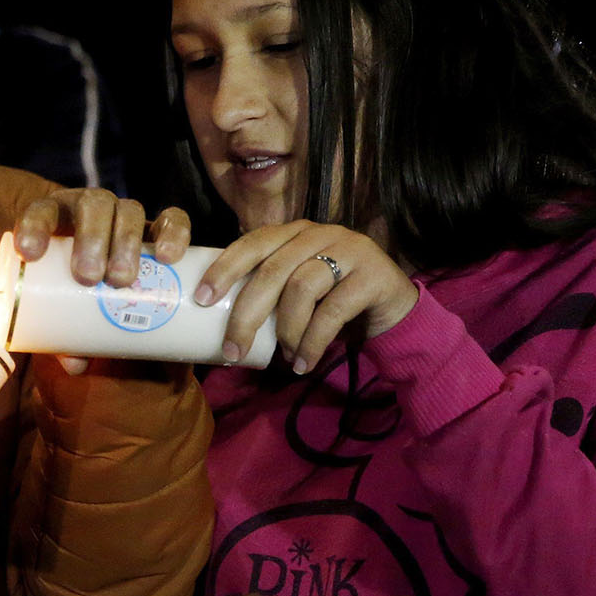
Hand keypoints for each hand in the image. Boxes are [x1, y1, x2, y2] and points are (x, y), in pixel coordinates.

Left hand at [15, 190, 192, 373]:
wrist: (120, 291)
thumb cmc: (78, 300)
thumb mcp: (66, 312)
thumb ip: (66, 336)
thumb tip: (74, 364)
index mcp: (58, 220)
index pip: (41, 211)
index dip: (34, 226)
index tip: (30, 254)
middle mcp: (93, 210)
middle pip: (93, 205)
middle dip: (91, 238)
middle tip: (89, 277)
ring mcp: (128, 216)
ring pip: (130, 210)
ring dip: (126, 240)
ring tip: (122, 279)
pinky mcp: (162, 227)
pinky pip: (173, 219)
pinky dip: (173, 233)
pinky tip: (168, 256)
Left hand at [194, 221, 418, 372]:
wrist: (395, 310)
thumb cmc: (333, 301)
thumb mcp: (298, 290)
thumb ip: (270, 292)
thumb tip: (217, 327)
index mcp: (294, 233)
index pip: (252, 243)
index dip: (224, 268)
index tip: (201, 298)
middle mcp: (319, 233)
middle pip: (272, 271)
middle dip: (246, 314)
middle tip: (232, 350)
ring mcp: (349, 249)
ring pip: (301, 288)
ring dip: (286, 331)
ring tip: (284, 357)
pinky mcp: (372, 274)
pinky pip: (332, 311)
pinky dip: (312, 342)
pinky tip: (303, 363)